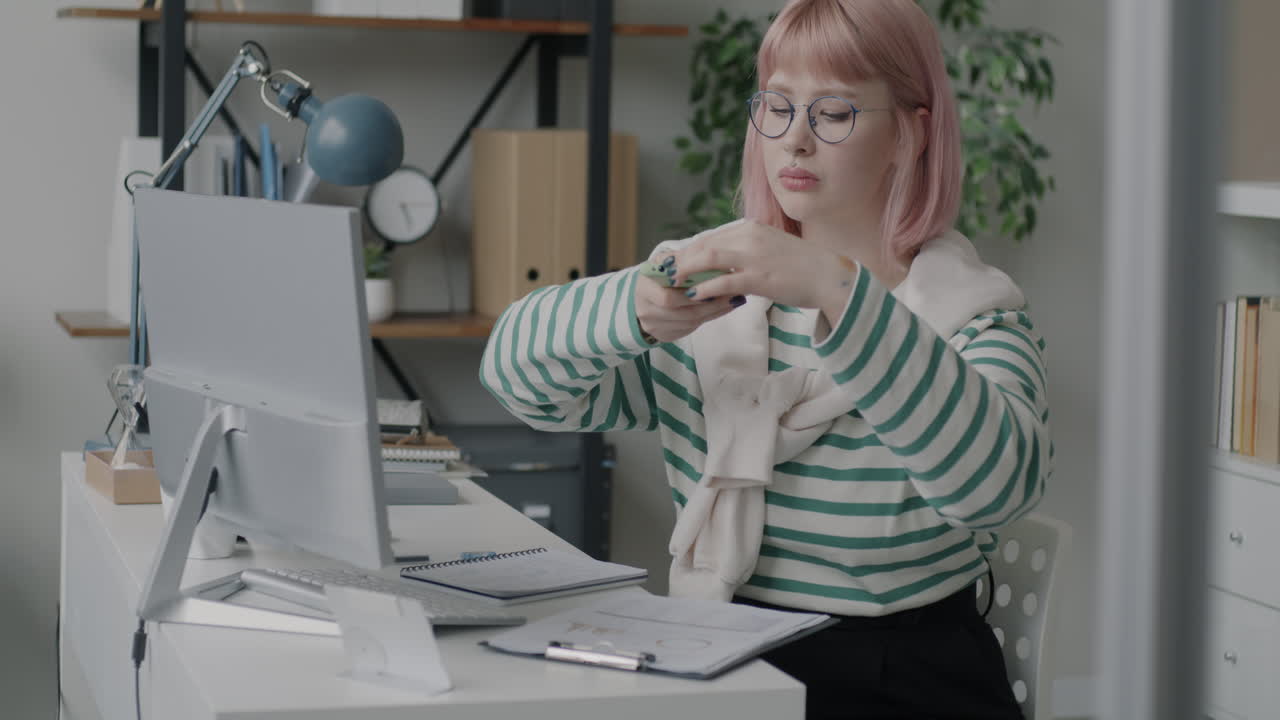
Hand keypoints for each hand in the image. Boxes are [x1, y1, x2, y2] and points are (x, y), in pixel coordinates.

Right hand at [634, 261, 742, 342]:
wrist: (643, 296)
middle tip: (731, 294)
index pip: (667, 298)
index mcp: (642, 288)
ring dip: (713, 312)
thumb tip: (702, 257)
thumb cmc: (658, 276)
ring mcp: (653, 325)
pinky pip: (689, 328)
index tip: (714, 284)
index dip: (692, 294)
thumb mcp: (663, 263)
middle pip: (681, 313)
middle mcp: (644, 310)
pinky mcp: (663, 335)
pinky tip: (721, 308)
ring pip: (689, 322)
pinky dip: (708, 318)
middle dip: (709, 305)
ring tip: (732, 300)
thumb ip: (678, 261)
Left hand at [668, 221, 857, 315]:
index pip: (711, 237)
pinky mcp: (759, 278)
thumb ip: (747, 250)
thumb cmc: (801, 266)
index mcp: (751, 228)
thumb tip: (725, 260)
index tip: (674, 260)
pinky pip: (723, 282)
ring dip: (687, 270)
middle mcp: (750, 237)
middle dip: (681, 259)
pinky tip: (693, 296)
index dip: (689, 250)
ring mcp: (753, 257)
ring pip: (709, 259)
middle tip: (664, 273)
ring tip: (673, 282)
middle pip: (704, 245)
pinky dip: (705, 288)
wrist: (828, 276)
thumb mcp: (770, 248)